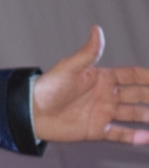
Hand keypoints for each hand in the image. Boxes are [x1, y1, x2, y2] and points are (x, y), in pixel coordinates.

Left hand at [33, 25, 148, 144]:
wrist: (31, 111)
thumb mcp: (69, 68)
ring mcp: (103, 113)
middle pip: (139, 95)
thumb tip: (98, 29)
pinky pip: (121, 134)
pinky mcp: (97, 130)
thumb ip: (88, 53)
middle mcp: (106, 95)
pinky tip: (148, 138)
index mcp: (101, 78)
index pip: (133, 76)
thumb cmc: (47, 86)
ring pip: (134, 115)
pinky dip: (135, 137)